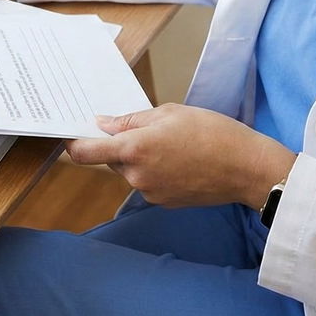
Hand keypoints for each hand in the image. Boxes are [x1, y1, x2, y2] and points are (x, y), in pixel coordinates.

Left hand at [65, 103, 296, 208]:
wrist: (246, 168)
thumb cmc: (212, 133)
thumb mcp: (171, 113)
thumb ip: (132, 120)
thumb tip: (105, 125)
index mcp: (134, 149)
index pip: (85, 153)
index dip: (72, 143)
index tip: (70, 134)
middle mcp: (136, 176)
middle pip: (111, 159)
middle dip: (121, 144)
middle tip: (147, 127)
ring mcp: (149, 192)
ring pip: (131, 170)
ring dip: (140, 157)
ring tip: (173, 143)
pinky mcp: (162, 202)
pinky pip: (147, 182)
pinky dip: (155, 170)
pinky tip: (180, 160)